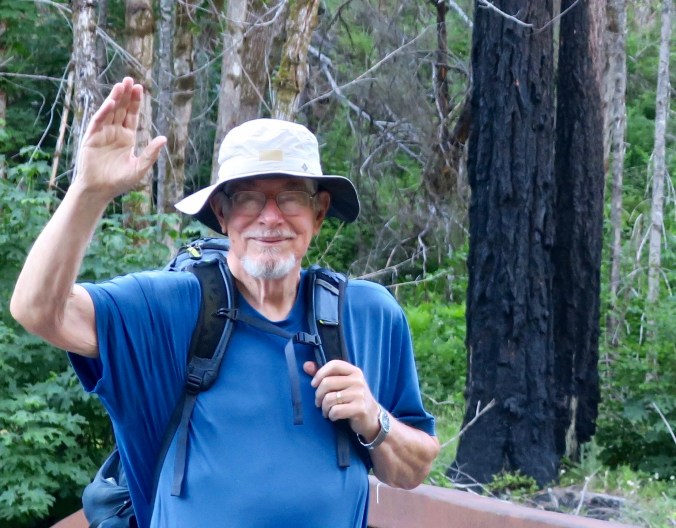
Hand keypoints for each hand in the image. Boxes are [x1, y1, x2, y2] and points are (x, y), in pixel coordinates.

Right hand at [75, 77, 165, 200]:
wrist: (100, 191)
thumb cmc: (119, 182)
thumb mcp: (139, 167)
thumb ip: (150, 153)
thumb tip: (164, 138)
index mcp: (126, 138)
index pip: (131, 115)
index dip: (135, 102)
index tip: (140, 88)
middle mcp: (114, 132)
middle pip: (121, 109)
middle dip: (125, 95)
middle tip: (130, 79)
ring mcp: (102, 134)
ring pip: (109, 112)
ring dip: (114, 98)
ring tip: (121, 84)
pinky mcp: (91, 138)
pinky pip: (98, 122)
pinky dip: (104, 112)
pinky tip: (111, 103)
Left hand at [303, 360, 380, 440]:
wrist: (372, 418)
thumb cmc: (353, 399)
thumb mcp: (342, 384)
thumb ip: (324, 374)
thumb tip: (306, 365)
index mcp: (354, 371)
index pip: (334, 365)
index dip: (320, 373)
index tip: (314, 384)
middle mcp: (358, 380)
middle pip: (327, 383)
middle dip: (318, 395)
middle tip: (319, 403)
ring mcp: (360, 394)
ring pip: (329, 399)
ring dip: (324, 408)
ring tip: (326, 411)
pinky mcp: (359, 408)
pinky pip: (336, 411)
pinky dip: (331, 415)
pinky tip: (333, 416)